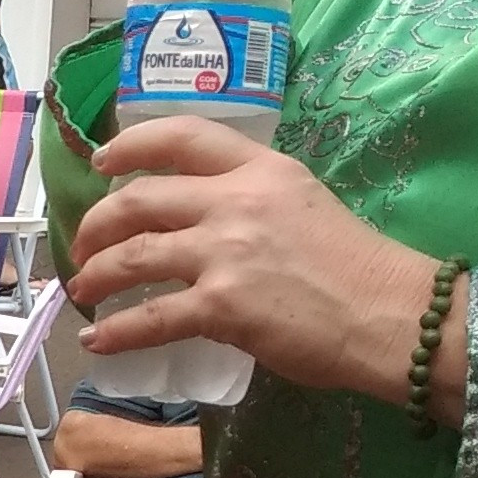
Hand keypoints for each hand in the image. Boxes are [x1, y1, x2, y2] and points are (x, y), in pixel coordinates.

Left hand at [69, 116, 433, 394]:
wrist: (393, 315)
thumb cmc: (358, 268)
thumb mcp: (306, 204)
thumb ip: (253, 201)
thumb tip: (203, 218)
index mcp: (261, 170)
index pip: (182, 136)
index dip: (131, 144)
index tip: (102, 161)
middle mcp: (236, 202)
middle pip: (139, 199)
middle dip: (98, 223)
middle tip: (84, 245)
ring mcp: (226, 253)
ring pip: (132, 255)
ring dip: (97, 274)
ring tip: (84, 290)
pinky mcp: (222, 306)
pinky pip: (149, 318)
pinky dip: (115, 332)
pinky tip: (98, 341)